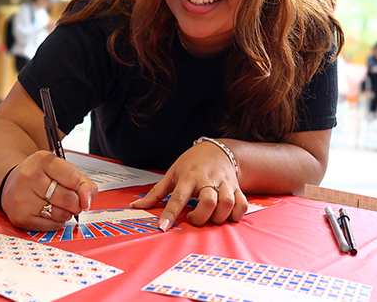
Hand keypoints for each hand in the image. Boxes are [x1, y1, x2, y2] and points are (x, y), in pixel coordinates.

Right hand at [1, 150, 97, 231]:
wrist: (12, 184)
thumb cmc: (42, 177)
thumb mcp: (64, 171)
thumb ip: (84, 184)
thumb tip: (86, 202)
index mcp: (42, 160)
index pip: (74, 178)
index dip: (77, 185)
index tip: (71, 184)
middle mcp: (29, 177)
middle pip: (69, 198)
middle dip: (75, 203)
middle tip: (70, 199)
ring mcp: (23, 198)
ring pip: (61, 214)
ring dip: (66, 213)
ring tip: (57, 204)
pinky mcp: (20, 217)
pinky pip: (51, 225)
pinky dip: (56, 222)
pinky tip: (48, 212)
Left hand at [130, 140, 247, 230]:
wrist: (217, 149)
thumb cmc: (191, 163)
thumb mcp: (171, 173)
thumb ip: (155, 192)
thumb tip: (136, 205)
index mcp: (188, 176)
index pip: (177, 197)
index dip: (170, 214)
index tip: (163, 227)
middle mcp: (207, 179)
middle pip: (208, 202)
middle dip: (201, 217)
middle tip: (194, 218)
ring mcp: (224, 183)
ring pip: (227, 203)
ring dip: (218, 217)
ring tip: (210, 218)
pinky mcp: (237, 187)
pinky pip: (241, 204)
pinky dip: (236, 215)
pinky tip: (226, 216)